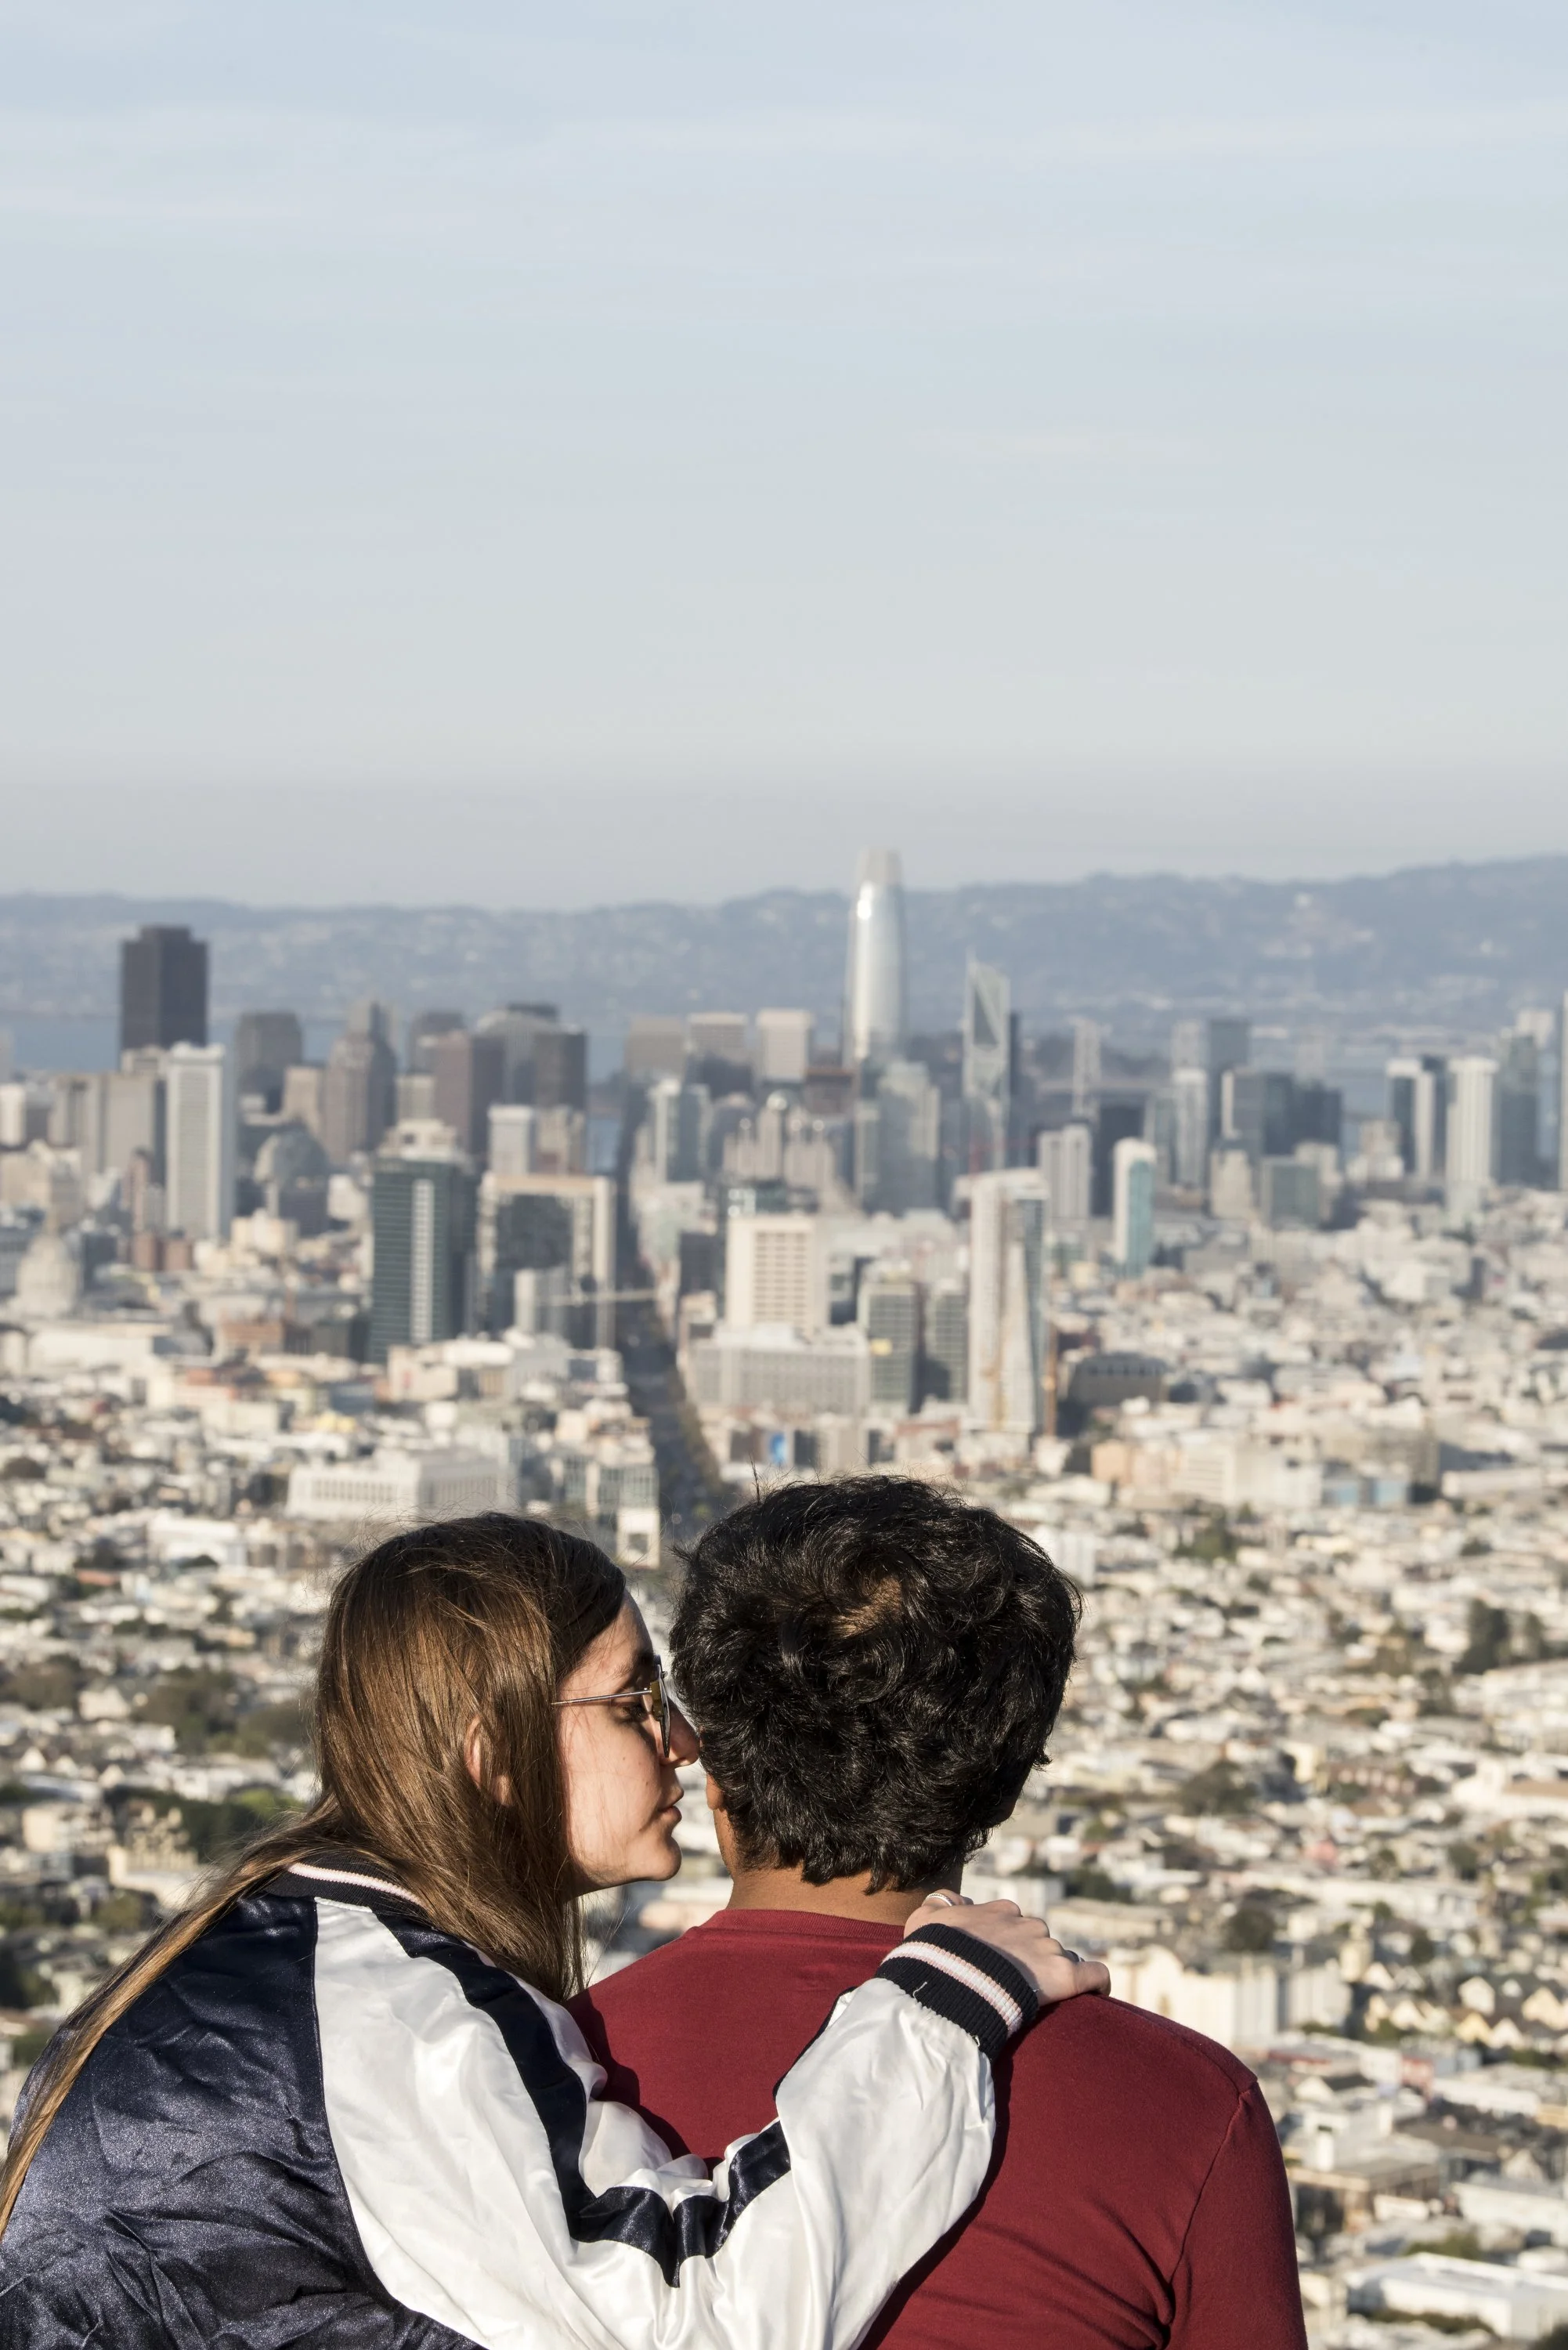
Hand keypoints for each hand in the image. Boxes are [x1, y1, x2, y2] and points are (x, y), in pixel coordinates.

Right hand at [903, 1894, 1110, 2006]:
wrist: (950, 1980)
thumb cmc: (933, 1953)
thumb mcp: (925, 1918)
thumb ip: (941, 1903)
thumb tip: (957, 1901)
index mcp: (1000, 1912)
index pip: (1014, 1923)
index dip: (1007, 1945)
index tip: (997, 1966)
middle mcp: (1027, 1925)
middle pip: (1039, 1941)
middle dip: (1031, 1960)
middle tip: (1014, 1988)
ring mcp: (1047, 1949)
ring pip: (1061, 1959)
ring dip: (1053, 1974)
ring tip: (1038, 2001)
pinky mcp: (1065, 1976)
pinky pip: (1094, 1974)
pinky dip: (1097, 1983)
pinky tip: (1096, 1995)